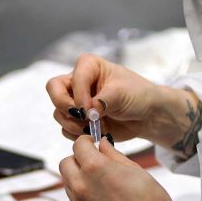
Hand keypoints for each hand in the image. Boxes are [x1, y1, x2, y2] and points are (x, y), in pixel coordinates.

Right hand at [45, 54, 165, 143]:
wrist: (147, 115)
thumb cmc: (138, 95)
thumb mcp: (122, 94)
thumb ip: (102, 101)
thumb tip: (87, 113)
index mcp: (88, 66)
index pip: (72, 78)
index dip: (78, 95)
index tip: (90, 109)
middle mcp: (78, 82)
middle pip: (54, 91)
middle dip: (65, 107)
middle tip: (81, 118)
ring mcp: (76, 102)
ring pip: (58, 113)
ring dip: (73, 124)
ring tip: (93, 128)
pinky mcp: (78, 120)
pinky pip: (66, 129)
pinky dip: (77, 134)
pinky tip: (95, 133)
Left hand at [59, 135, 193, 200]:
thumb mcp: (134, 169)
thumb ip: (112, 154)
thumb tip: (102, 144)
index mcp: (94, 168)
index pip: (78, 145)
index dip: (87, 142)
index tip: (93, 144)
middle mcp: (81, 186)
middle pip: (65, 164)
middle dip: (78, 159)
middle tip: (94, 162)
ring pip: (68, 184)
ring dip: (79, 178)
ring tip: (102, 184)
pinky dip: (84, 197)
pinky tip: (104, 200)